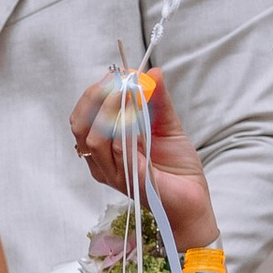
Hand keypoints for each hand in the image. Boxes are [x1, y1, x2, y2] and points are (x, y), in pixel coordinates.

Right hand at [71, 57, 218, 245]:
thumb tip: (152, 72)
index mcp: (104, 149)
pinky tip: (139, 112)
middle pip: (79, 125)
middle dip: (96, 97)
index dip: (96, 92)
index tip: (118, 73)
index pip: (82, 117)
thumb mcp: (167, 125)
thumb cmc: (176, 168)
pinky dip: (127, 127)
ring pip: (94, 138)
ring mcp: (113, 173)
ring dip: (111, 109)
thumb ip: (158, 100)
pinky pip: (119, 151)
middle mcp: (102, 162)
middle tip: (119, 80)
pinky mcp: (130, 180)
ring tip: (130, 91)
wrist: (193, 201)